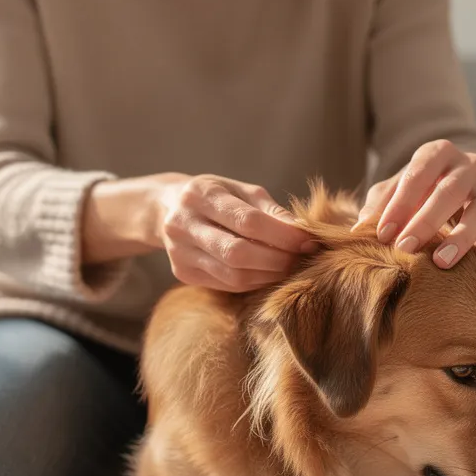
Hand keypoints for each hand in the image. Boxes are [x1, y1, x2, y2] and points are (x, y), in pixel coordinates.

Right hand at [158, 174, 316, 292]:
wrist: (168, 209)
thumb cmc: (217, 196)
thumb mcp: (242, 191)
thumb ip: (271, 210)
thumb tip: (302, 233)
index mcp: (201, 194)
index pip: (247, 221)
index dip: (282, 235)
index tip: (308, 241)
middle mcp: (184, 223)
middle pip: (237, 252)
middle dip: (276, 259)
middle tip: (300, 259)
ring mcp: (179, 252)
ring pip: (232, 275)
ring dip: (267, 275)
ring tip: (287, 267)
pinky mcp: (182, 273)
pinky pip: (226, 285)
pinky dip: (253, 282)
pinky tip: (266, 273)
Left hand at [359, 140, 475, 269]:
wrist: (458, 185)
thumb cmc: (419, 190)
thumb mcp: (396, 190)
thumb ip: (379, 205)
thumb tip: (359, 230)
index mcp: (437, 153)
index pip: (418, 174)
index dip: (400, 204)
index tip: (383, 234)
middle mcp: (467, 165)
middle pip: (449, 191)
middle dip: (426, 221)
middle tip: (406, 248)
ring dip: (461, 237)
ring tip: (442, 261)